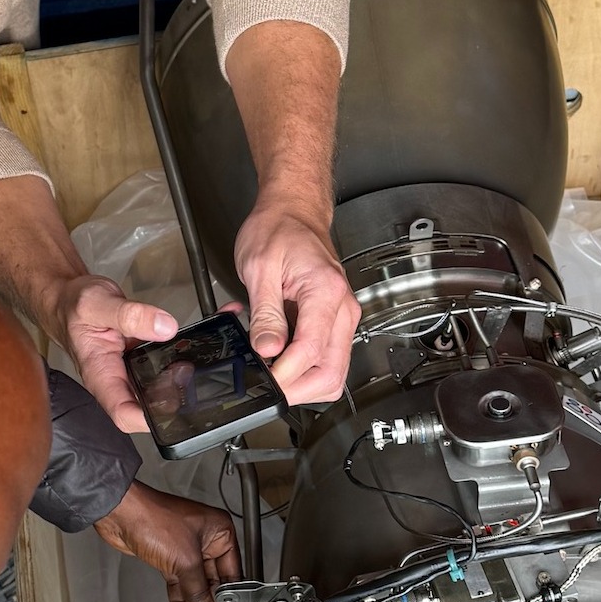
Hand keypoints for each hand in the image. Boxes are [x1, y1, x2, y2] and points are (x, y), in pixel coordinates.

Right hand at [48, 274, 177, 433]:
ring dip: (174, 383)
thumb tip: (164, 327)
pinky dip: (172, 364)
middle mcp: (114, 378)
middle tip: (186, 376)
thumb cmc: (72, 307)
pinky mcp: (136, 359)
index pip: (124, 414)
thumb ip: (130, 315)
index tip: (171, 401)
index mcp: (100, 375)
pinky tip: (184, 352)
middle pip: (145, 408)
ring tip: (187, 365)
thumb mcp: (97, 303)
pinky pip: (157, 370)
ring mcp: (127, 371)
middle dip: (170, 399)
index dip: (148, 417)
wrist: (67, 299)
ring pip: (154, 391)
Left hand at [93, 482, 241, 601]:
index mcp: (219, 532)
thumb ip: (198, 591)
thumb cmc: (153, 519)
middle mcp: (206, 541)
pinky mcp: (170, 559)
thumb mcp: (184, 559)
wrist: (120, 514)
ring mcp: (187, 551)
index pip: (233, 573)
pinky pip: (180, 585)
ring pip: (195, 587)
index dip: (234, 599)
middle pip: (214, 583)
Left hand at [233, 196, 359, 404]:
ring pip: (330, 372)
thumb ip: (265, 313)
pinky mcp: (332, 322)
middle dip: (298, 390)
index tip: (264, 380)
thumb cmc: (278, 229)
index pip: (311, 349)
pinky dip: (300, 367)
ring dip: (300, 383)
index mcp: (325, 292)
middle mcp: (341, 309)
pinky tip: (275, 354)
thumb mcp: (259, 268)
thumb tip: (268, 349)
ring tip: (269, 370)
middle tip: (268, 389)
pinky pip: (322, 358)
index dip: (286, 373)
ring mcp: (340, 318)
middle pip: (331, 373)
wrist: (293, 211)